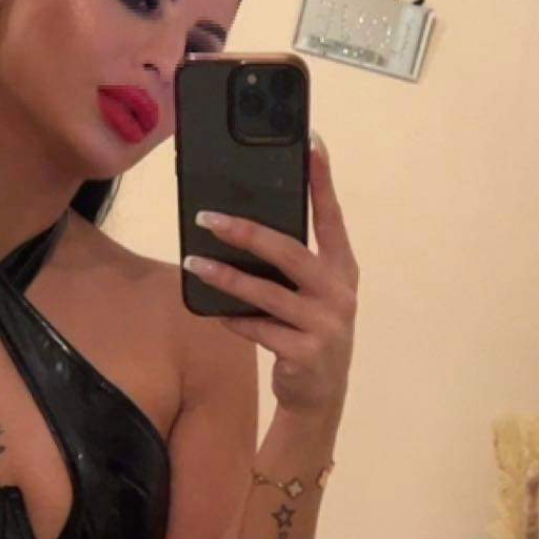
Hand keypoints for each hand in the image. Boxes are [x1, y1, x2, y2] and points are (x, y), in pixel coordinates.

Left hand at [184, 134, 358, 416]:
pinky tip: (213, 311)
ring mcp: (324, 325)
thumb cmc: (309, 331)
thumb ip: (292, 265)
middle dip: (248, 232)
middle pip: (290, 252)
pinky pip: (259, 329)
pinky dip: (234, 319)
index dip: (322, 181)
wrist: (319, 395)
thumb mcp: (312, 294)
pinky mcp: (304, 353)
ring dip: (227, 277)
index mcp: (343, 268)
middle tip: (209, 217)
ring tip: (195, 262)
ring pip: (267, 293)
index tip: (311, 143)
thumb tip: (241, 227)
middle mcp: (339, 292)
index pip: (332, 217)